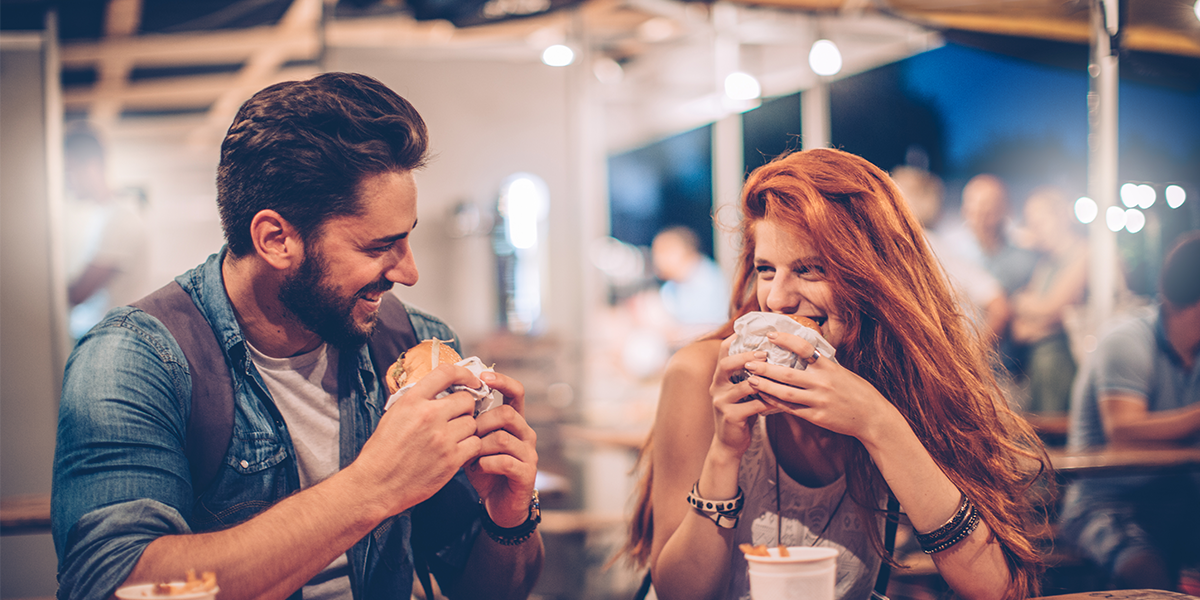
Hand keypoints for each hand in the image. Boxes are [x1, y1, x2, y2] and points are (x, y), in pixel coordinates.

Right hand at [352, 363, 481, 516]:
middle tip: (458, 417)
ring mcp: (441, 438)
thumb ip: (417, 401)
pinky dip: (470, 447)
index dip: (464, 374)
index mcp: (412, 401)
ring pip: (472, 423)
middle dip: (465, 407)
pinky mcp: (451, 460)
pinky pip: (474, 444)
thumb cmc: (382, 452)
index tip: (471, 381)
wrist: (375, 485)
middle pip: (466, 400)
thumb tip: (440, 391)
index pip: (446, 373)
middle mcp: (428, 416)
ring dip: (466, 429)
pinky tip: (458, 451)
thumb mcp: (393, 415)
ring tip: (453, 437)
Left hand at [467, 370, 538, 527]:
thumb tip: (449, 399)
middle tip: (466, 435)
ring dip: (480, 446)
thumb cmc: (484, 469)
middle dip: (481, 423)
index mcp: (514, 422)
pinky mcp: (526, 473)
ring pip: (503, 438)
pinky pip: (504, 461)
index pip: (516, 392)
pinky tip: (476, 468)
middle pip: (507, 414)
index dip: (502, 381)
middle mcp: (526, 433)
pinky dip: (485, 464)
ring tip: (469, 456)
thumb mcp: (474, 442)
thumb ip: (470, 423)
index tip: (483, 376)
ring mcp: (529, 453)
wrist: (498, 504)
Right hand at [707, 336, 772, 460]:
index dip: (736, 339)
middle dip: (747, 357)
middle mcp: (716, 387)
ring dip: (762, 380)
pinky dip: (768, 402)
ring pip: (743, 386)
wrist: (729, 443)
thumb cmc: (741, 412)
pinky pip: (753, 406)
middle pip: (726, 364)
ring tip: (778, 376)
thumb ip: (748, 375)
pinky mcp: (731, 416)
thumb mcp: (741, 391)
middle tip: (765, 353)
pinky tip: (780, 400)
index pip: (723, 351)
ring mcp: (722, 402)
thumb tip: (771, 354)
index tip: (753, 330)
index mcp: (720, 377)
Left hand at [743, 330, 901, 443]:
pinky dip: (775, 403)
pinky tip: (763, 398)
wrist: (872, 418)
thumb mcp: (842, 371)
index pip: (804, 348)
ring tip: (750, 379)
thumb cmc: (858, 391)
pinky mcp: (816, 417)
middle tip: (748, 361)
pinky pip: (791, 409)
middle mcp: (823, 383)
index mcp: (830, 367)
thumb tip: (804, 351)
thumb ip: (822, 364)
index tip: (770, 335)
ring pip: (785, 393)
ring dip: (765, 386)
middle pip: (787, 374)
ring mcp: (818, 401)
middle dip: (765, 367)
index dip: (785, 340)